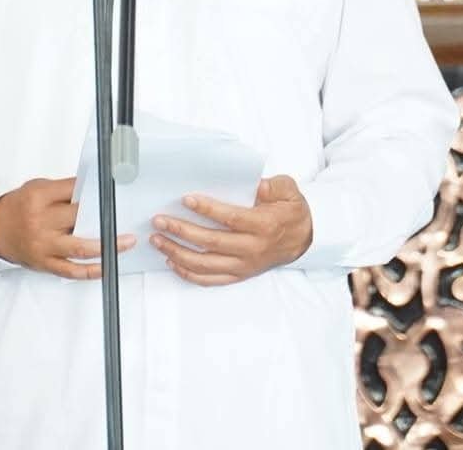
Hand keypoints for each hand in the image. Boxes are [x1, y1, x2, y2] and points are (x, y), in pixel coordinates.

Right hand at [0, 177, 134, 278]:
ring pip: (81, 247)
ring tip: (127, 242)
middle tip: (124, 214)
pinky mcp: (45, 263)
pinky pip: (72, 270)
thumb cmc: (18, 207)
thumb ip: (63, 189)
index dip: (95, 190)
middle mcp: (41, 221)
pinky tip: (107, 266)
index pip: (74, 190)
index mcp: (38, 197)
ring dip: (107, 246)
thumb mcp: (37, 187)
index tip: (113, 190)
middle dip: (104, 215)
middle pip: (80, 217)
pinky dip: (92, 270)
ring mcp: (44, 245)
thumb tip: (94, 189)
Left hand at [150, 175, 312, 286]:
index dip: (207, 210)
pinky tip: (172, 261)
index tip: (186, 200)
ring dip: (178, 253)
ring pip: (205, 264)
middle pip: (211, 242)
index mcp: (264, 226)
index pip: (231, 218)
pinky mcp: (240, 275)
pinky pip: (210, 279)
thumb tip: (253, 183)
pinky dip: (188, 273)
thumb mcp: (288, 190)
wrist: (304, 239)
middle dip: (181, 231)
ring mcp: (244, 265)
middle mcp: (252, 249)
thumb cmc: (291, 212)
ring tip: (158, 240)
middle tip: (160, 220)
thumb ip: (272, 185)